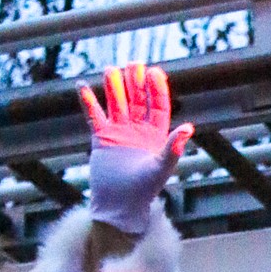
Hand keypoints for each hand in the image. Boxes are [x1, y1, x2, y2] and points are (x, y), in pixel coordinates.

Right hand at [77, 62, 193, 236]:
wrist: (119, 207)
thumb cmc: (143, 191)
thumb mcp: (160, 168)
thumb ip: (173, 148)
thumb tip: (188, 127)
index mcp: (155, 135)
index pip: (157, 106)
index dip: (156, 89)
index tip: (154, 72)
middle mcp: (137, 130)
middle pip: (136, 99)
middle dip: (135, 82)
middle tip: (133, 64)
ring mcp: (118, 133)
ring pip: (116, 103)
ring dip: (113, 87)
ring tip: (110, 70)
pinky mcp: (101, 138)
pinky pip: (94, 115)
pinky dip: (88, 101)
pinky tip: (82, 86)